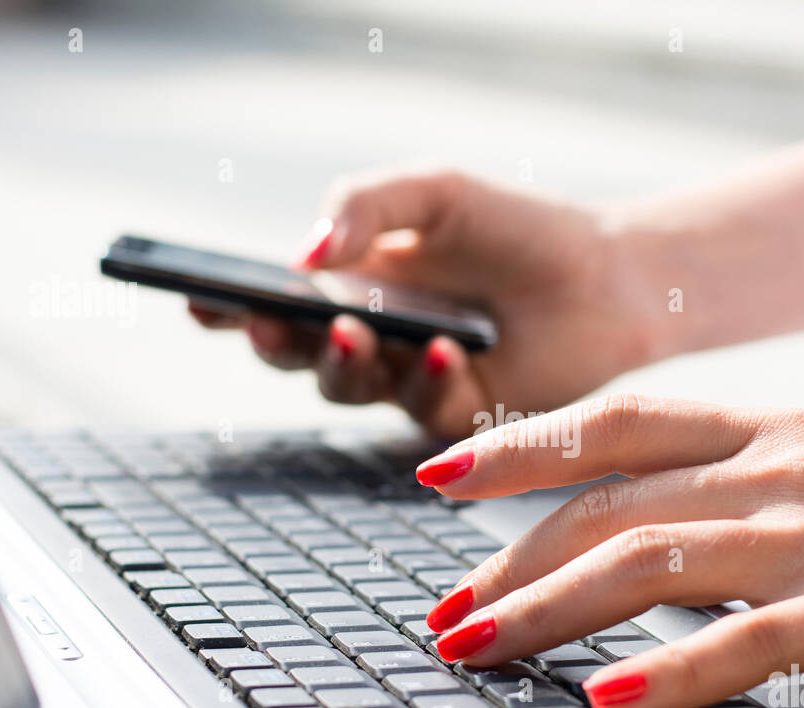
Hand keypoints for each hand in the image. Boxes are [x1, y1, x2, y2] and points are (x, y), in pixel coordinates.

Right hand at [190, 169, 663, 436]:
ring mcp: (408, 382)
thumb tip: (301, 255)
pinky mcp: (457, 417)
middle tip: (272, 319)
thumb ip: (364, 207)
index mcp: (350, 285)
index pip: (272, 299)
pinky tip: (444, 351)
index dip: (227, 303)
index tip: (196, 295)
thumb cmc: (517, 229)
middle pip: (294, 354)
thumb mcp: (435, 193)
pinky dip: (426, 381)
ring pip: (348, 389)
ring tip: (359, 330)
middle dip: (276, 340)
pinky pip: (423, 410)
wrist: (607, 274)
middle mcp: (369, 339)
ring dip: (345, 362)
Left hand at [415, 394, 803, 707]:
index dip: (520, 446)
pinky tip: (606, 699)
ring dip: (550, 609)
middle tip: (447, 610)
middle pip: (611, 502)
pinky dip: (668, 672)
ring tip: (480, 646)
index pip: (620, 419)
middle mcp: (784, 470)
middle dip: (510, 558)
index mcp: (777, 429)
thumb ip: (743, 485)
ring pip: (651, 560)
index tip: (443, 477)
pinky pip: (747, 641)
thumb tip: (647, 523)